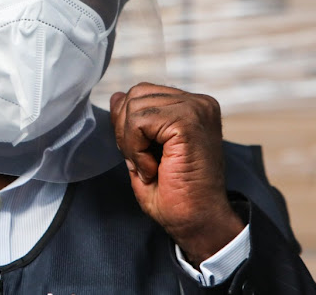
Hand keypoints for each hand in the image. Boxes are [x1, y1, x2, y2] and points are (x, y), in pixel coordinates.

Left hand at [110, 83, 244, 264]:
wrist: (199, 223)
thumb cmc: (176, 196)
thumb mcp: (144, 150)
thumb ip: (131, 122)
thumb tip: (116, 96)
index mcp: (191, 106)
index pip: (140, 94)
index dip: (128, 125)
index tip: (144, 156)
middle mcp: (197, 103)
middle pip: (135, 95)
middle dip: (126, 132)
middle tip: (145, 164)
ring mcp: (195, 109)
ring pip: (134, 107)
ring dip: (132, 144)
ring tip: (152, 167)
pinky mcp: (188, 121)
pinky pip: (138, 121)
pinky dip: (137, 149)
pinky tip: (154, 168)